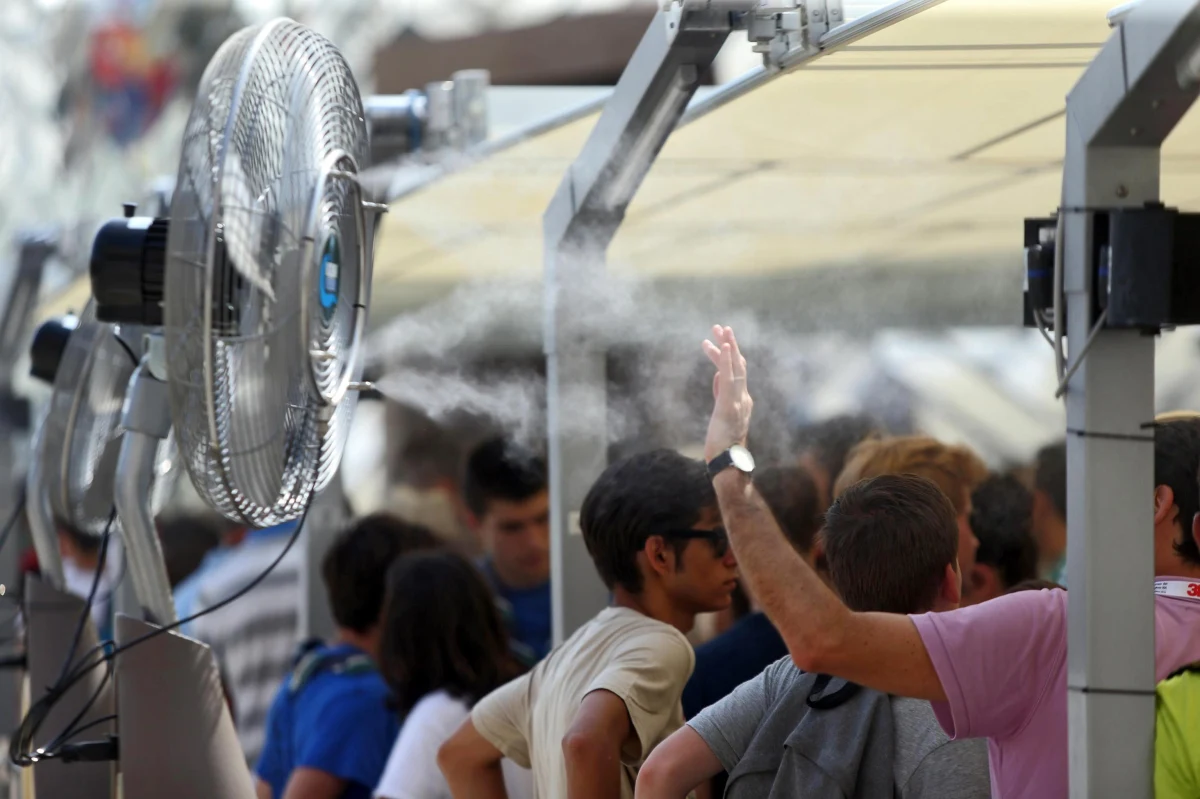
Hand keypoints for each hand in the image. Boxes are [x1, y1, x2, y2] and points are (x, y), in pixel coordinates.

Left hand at [702, 325, 752, 462]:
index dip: (726, 356)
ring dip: (729, 346)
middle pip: (738, 365)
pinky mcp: (729, 404)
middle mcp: (743, 398)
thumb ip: (722, 395)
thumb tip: (717, 376)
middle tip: (719, 327)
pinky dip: (727, 360)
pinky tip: (724, 346)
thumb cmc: (723, 446)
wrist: (728, 464)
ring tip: (722, 329)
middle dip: (729, 344)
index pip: (735, 373)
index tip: (715, 342)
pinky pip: (730, 378)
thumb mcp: (721, 416)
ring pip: (735, 367)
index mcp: (741, 401)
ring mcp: (738, 400)